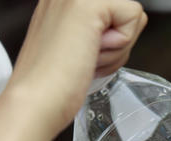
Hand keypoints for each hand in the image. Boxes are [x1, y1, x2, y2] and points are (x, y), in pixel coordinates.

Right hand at [5, 0, 146, 135]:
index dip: (112, 39)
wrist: (36, 102)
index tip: (82, 54)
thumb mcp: (77, 46)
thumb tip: (119, 30)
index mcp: (63, 1)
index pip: (115, 12)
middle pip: (126, 12)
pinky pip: (134, 16)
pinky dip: (120, 45)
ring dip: (118, 48)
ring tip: (85, 57)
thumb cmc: (52, 86)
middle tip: (85, 57)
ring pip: (133, 15)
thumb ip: (98, 31)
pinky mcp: (89, 3)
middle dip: (118, 43)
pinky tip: (91, 54)